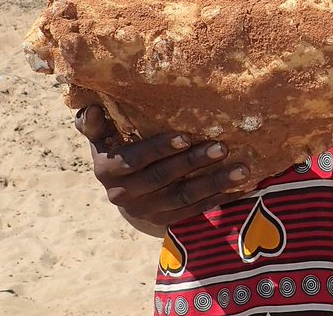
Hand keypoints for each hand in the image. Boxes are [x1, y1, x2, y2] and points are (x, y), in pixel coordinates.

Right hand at [74, 105, 249, 227]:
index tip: (185, 136)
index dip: (158, 149)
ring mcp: (146, 212)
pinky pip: (194, 213)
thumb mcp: (104, 136)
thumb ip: (95, 124)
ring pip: (183, 198)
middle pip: (162, 179)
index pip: (133, 160)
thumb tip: (91, 109)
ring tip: (242, 169)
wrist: (125, 191)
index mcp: (107, 169)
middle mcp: (123, 194)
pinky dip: (218, 200)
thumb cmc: (119, 149)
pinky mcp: (165, 222)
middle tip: (223, 147)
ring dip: (214, 183)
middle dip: (194, 162)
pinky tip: (241, 188)